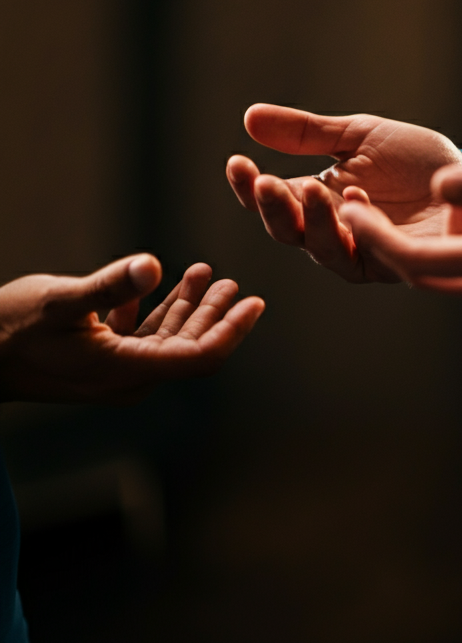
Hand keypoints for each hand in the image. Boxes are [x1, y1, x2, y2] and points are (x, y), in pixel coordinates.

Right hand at [0, 255, 264, 403]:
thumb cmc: (8, 329)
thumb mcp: (60, 300)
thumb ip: (109, 284)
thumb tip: (152, 264)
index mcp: (127, 371)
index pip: (199, 356)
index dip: (232, 330)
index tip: (256, 303)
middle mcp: (128, 378)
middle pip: (189, 347)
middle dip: (216, 314)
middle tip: (236, 284)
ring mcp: (115, 372)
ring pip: (167, 339)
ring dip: (189, 308)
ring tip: (208, 273)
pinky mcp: (101, 361)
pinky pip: (141, 336)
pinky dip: (156, 310)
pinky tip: (162, 282)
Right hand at [225, 104, 461, 281]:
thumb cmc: (414, 161)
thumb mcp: (359, 137)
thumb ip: (308, 134)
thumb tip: (249, 117)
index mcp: (322, 208)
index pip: (275, 206)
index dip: (250, 190)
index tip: (237, 163)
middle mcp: (342, 238)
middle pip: (297, 236)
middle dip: (280, 211)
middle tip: (268, 184)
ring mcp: (375, 255)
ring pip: (334, 254)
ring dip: (321, 225)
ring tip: (318, 189)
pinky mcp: (411, 264)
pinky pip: (386, 257)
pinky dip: (372, 232)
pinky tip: (363, 200)